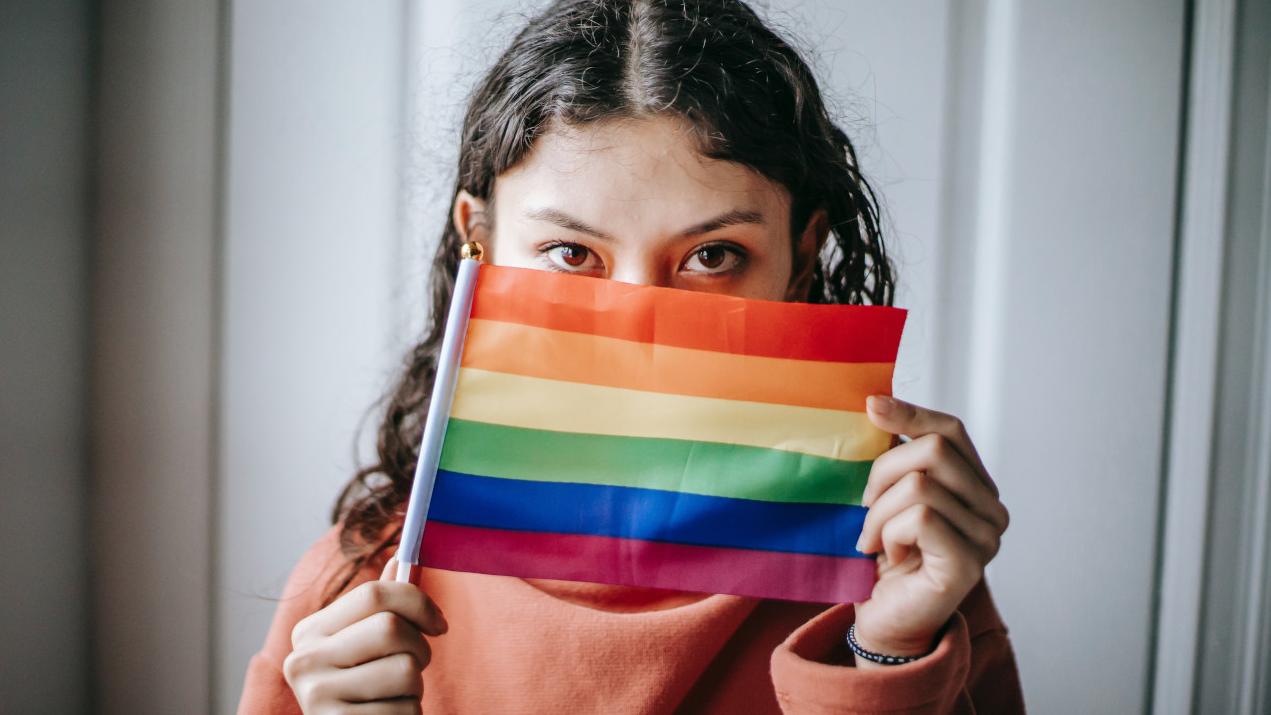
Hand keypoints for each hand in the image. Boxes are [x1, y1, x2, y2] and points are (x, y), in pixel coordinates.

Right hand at [283, 557, 447, 713]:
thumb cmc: (366, 689)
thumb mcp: (365, 645)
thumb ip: (380, 606)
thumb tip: (400, 556)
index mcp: (310, 631)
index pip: (373, 594)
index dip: (418, 602)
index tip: (439, 623)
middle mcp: (304, 660)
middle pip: (391, 628)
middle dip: (420, 648)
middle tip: (416, 666)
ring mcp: (316, 696)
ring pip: (405, 670)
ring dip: (415, 687)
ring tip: (395, 695)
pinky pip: (405, 709)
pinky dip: (409, 713)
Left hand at [851, 396, 1008, 666]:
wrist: (882, 618)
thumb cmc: (883, 556)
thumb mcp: (885, 493)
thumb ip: (892, 454)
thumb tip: (876, 401)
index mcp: (975, 486)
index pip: (951, 431)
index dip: (911, 413)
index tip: (871, 407)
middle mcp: (991, 509)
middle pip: (933, 450)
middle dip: (882, 473)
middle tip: (864, 508)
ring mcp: (986, 537)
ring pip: (921, 485)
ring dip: (878, 511)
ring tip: (872, 538)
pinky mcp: (969, 563)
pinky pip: (920, 519)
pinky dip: (889, 533)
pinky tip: (888, 555)